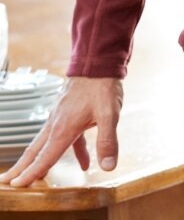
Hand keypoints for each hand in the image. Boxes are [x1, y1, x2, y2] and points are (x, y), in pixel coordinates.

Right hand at [0, 76, 122, 186]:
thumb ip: (107, 141)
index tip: (17, 186)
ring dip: (39, 160)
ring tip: (34, 176)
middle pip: (35, 151)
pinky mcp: (67, 112)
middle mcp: (56, 124)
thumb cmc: (101, 85)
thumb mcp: (110, 114)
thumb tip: (108, 167)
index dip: (31, 174)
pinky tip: (85, 162)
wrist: (98, 60)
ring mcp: (60, 117)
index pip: (44, 157)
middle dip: (21, 168)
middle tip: (6, 182)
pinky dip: (71, 150)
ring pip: (45, 143)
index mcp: (63, 128)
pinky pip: (64, 136)